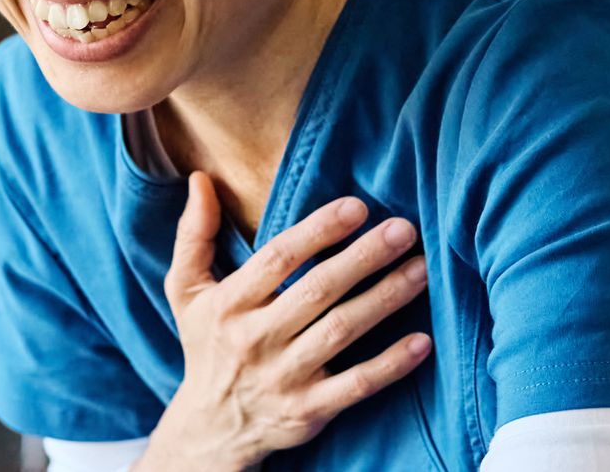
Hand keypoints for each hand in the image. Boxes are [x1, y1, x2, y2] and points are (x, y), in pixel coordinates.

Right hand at [136, 173, 431, 470]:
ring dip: (384, 299)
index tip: (357, 207)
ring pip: (341, 331)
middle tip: (403, 230)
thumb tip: (200, 180)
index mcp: (228, 304)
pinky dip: (391, 364)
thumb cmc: (207, 346)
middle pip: (316, 291)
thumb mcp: (186, 292)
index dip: (318, 231)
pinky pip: (356, 384)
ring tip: (421, 269)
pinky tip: (422, 341)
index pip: (277, 259)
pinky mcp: (308, 410)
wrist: (210, 427)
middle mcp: (255, 339)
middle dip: (363, 257)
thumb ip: (193, 236)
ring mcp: (283, 377)